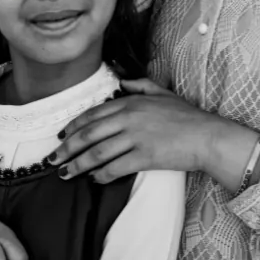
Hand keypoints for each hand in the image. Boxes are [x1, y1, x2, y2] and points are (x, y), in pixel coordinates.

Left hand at [50, 79, 215, 183]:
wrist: (206, 135)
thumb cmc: (186, 116)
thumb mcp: (162, 92)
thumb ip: (139, 85)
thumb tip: (121, 81)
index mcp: (131, 102)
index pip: (94, 114)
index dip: (74, 126)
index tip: (61, 137)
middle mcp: (129, 118)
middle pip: (89, 135)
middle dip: (67, 148)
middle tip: (53, 159)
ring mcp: (136, 138)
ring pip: (97, 153)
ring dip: (77, 165)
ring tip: (65, 174)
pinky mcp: (144, 157)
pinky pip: (115, 168)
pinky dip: (101, 175)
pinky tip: (94, 179)